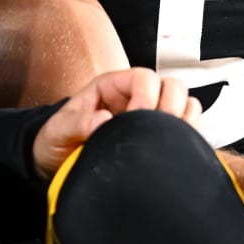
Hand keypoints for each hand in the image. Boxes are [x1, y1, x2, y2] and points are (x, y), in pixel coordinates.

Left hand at [32, 67, 201, 178]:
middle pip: (172, 87)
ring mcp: (149, 116)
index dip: (146, 97)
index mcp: (112, 87)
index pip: (145, 78)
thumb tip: (103, 120)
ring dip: (181, 121)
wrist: (57, 165)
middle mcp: (135, 96)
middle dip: (170, 108)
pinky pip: (186, 128)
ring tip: (165, 142)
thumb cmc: (57, 141)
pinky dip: (186, 136)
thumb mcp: (58, 130)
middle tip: (156, 133)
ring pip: (185, 105)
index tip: (136, 120)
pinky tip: (171, 150)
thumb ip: (76, 123)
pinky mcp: (157, 137)